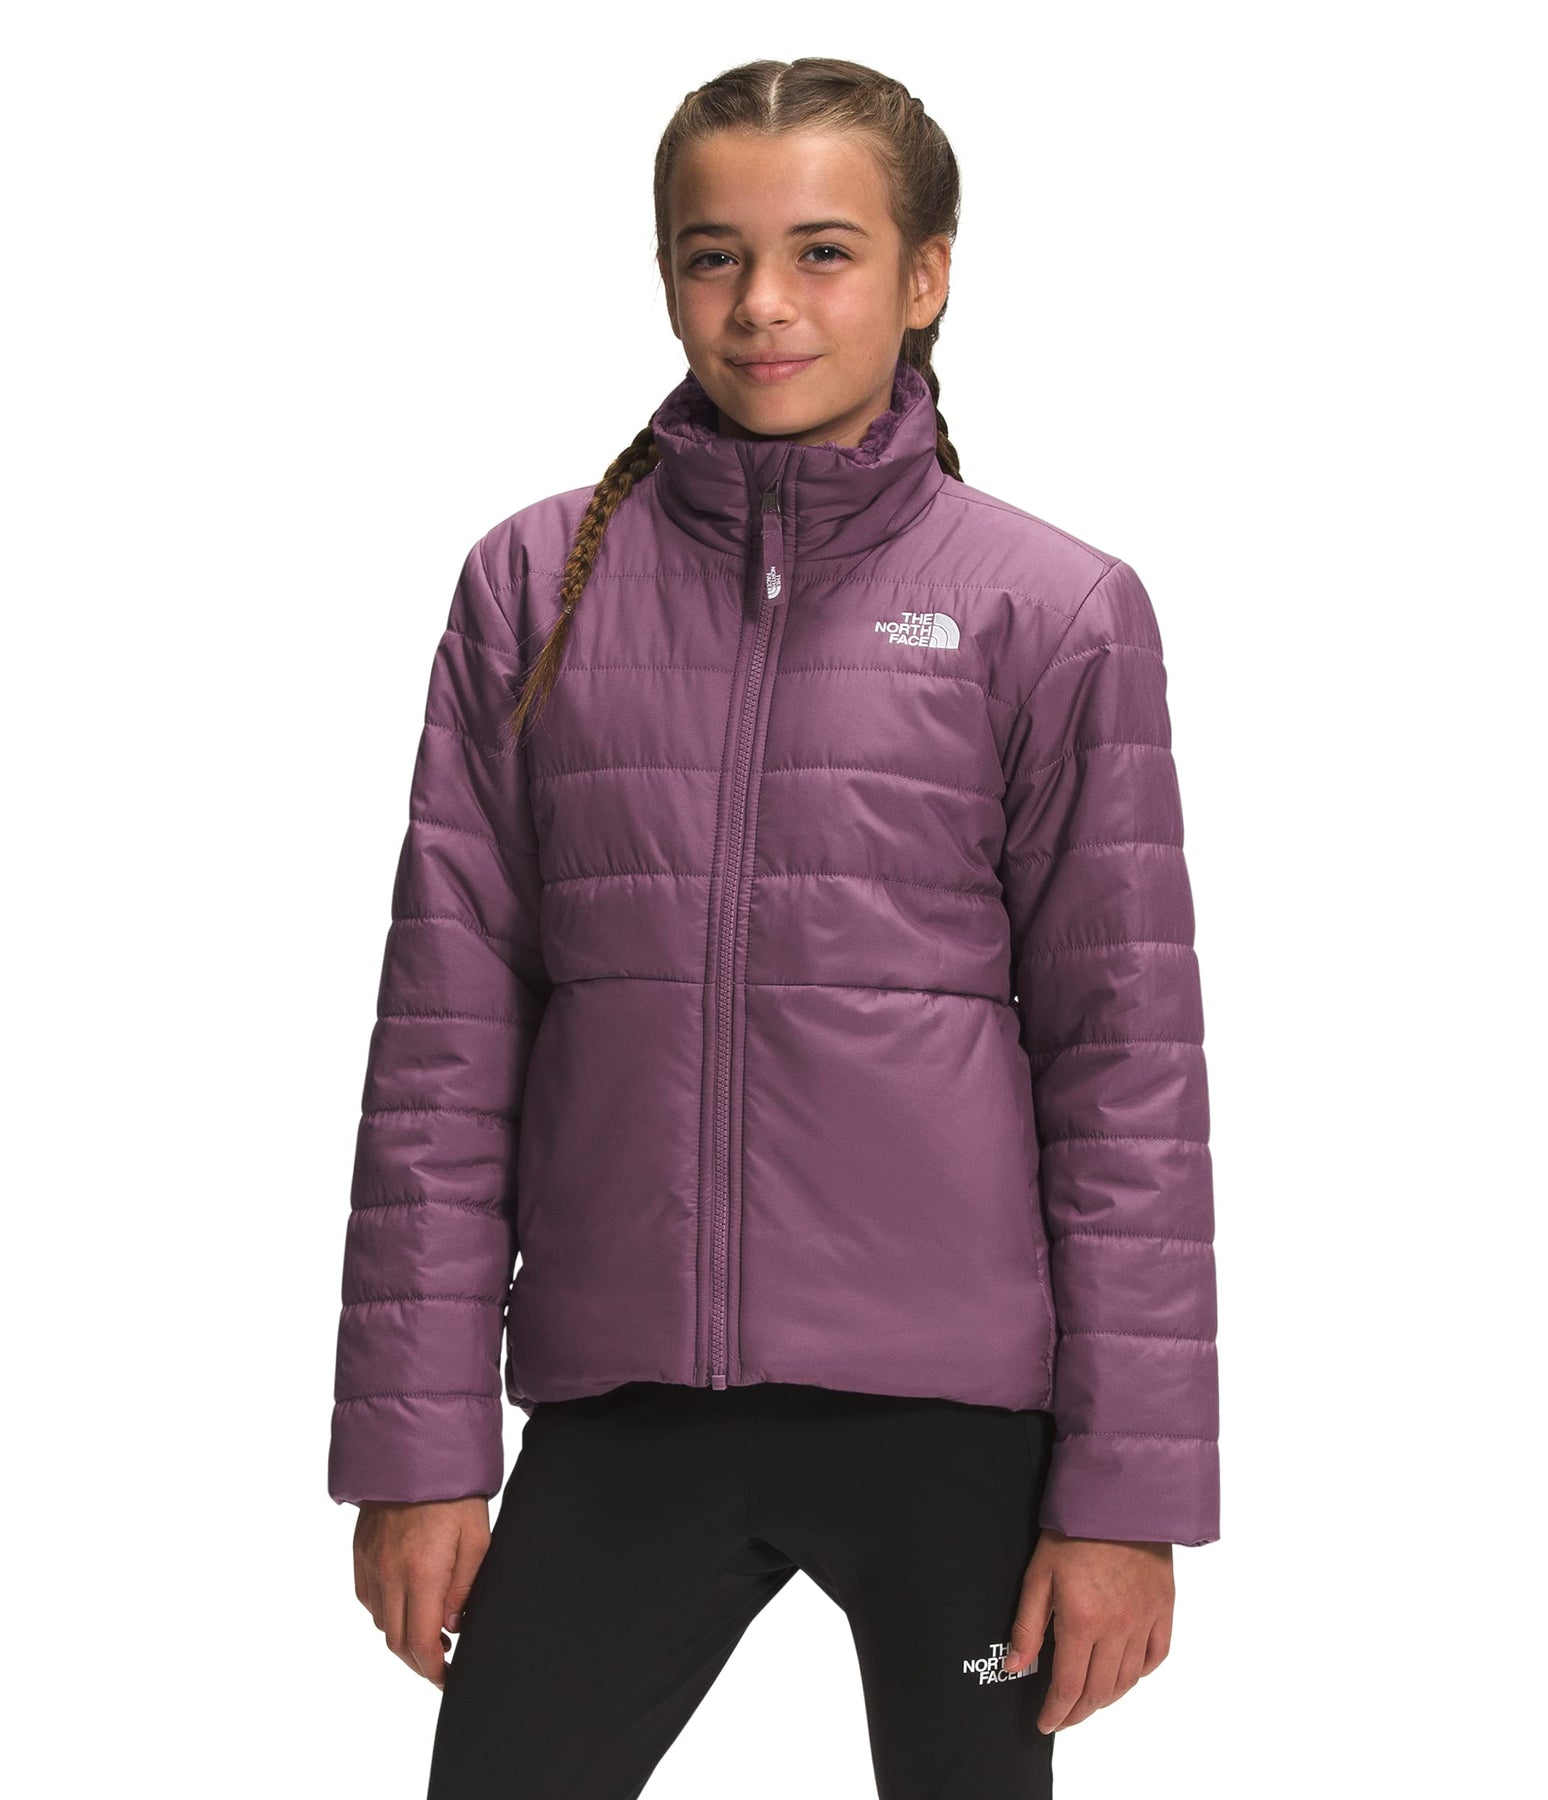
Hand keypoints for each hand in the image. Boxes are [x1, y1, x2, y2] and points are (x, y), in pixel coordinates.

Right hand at [353, 1496, 490, 1688]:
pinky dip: (385, 1613)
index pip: (421, 1643)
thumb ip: (464, 1589)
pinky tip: (406, 1605)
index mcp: (422, 1573)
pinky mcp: (360, 1552)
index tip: (448, 1679)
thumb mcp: (476, 1539)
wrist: (414, 1449)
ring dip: (401, 1638)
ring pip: (379, 1623)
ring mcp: (370, 1564)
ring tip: (430, 1635)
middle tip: (442, 1664)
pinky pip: (368, 1599)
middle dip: (419, 1662)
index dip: (434, 1671)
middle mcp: (389, 1574)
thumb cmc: (453, 1492)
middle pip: (396, 1641)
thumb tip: (452, 1627)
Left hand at [1003, 1526, 1173, 1733]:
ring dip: (1107, 1698)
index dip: (1056, 1712)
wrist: (1119, 1495)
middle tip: (1064, 1716)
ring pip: (1128, 1680)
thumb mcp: (1038, 1574)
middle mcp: (1118, 1628)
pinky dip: (1140, 1673)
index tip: (1045, 1723)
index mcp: (1082, 1620)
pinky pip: (1157, 1656)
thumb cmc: (1073, 1529)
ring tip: (1089, 1700)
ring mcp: (1145, 1619)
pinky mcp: (1165, 1607)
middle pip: (1100, 1692)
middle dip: (1079, 1712)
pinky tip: (1125, 1673)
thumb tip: (1015, 1667)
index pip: (1069, 1687)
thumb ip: (1028, 1626)